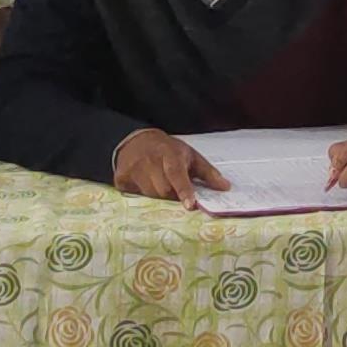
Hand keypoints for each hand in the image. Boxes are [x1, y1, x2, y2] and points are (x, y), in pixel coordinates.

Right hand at [109, 129, 226, 202]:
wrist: (136, 141)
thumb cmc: (169, 151)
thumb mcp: (190, 156)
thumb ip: (208, 172)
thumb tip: (225, 187)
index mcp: (170, 154)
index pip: (177, 174)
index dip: (184, 191)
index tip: (190, 205)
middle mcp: (150, 161)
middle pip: (163, 191)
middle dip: (171, 195)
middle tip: (174, 189)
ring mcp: (133, 169)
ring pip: (149, 195)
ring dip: (157, 196)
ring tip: (159, 183)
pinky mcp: (121, 179)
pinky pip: (134, 196)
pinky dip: (142, 195)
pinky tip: (144, 183)